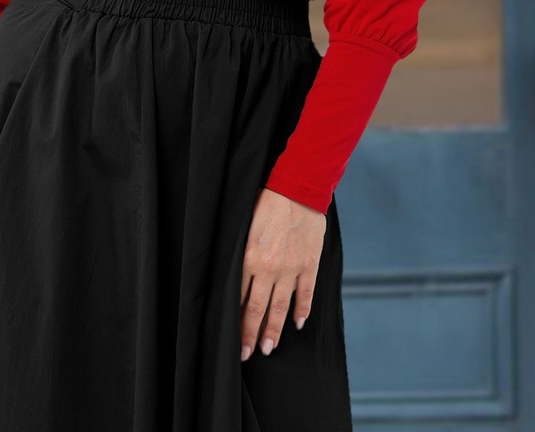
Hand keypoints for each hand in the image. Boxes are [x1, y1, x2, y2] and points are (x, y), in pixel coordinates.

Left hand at [240, 187, 325, 360]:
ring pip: (281, 307)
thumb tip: (235, 273)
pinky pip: (305, 294)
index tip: (232, 337)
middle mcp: (270, 268)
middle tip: (246, 354)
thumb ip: (241, 251)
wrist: (298, 188)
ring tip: (268, 348)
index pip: (240, 297)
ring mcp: (292, 269)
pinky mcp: (309, 265)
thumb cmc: (267, 201)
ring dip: (274, 330)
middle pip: (258, 308)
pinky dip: (301, 310)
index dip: (236, 319)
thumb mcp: (245, 225)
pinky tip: (297, 323)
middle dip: (251, 333)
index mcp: (250, 258)